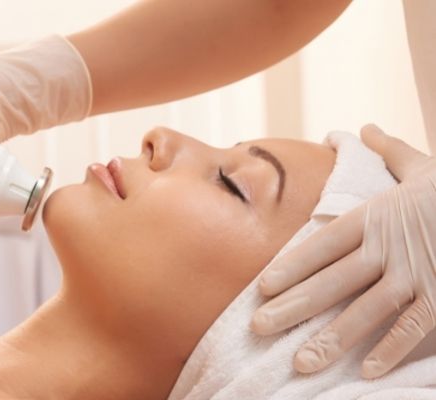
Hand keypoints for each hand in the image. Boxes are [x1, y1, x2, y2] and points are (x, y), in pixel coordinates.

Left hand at [251, 124, 435, 378]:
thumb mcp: (422, 166)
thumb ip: (388, 152)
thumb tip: (364, 130)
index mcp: (375, 217)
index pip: (323, 245)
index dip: (292, 266)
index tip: (262, 288)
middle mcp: (389, 246)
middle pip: (333, 281)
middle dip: (295, 306)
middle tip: (259, 329)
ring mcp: (417, 272)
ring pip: (366, 309)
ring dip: (332, 338)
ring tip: (301, 362)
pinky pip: (413, 326)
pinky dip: (391, 349)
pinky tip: (364, 370)